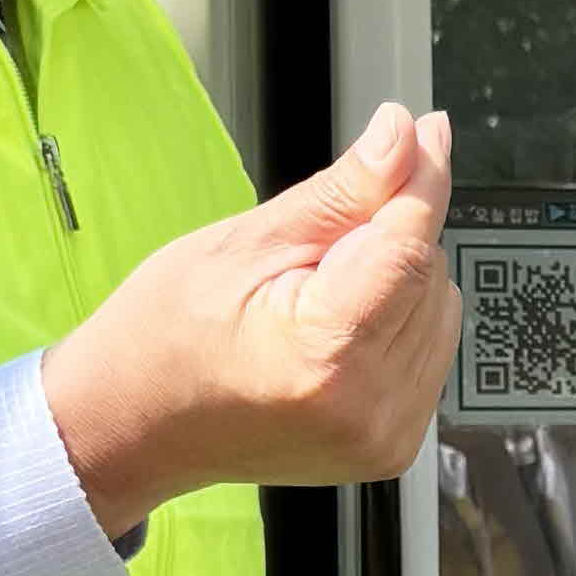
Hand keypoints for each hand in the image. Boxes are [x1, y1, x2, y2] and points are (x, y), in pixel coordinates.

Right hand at [42, 103, 459, 526]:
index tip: (423, 128)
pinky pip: (430, 350)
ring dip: (395, 283)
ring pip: (439, 308)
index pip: (408, 245)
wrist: (136, 424)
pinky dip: (395, 323)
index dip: (420, 178)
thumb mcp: (244, 243)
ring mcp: (384, 437)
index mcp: (324, 357)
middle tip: (309, 258)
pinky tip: (336, 330)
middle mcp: (367, 409)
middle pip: (429, 273)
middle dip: (386, 240)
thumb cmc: (166, 336)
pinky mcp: (392, 446)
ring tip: (315, 301)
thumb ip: (343, 193)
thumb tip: (408, 136)